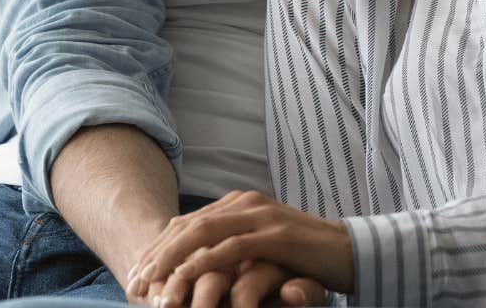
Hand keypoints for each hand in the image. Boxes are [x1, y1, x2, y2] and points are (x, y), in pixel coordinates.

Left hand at [126, 191, 350, 302]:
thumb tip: (198, 261)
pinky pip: (230, 248)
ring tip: (150, 283)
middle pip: (188, 225)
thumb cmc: (306, 256)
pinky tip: (183, 280)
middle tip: (133, 282)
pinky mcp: (276, 235)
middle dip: (156, 255)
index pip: (188, 222)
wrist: (352, 252)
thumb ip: (233, 246)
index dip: (159, 248)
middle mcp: (246, 203)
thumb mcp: (262, 247)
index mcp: (240, 202)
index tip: (138, 273)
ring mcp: (261, 216)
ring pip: (202, 233)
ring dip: (171, 260)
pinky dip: (203, 264)